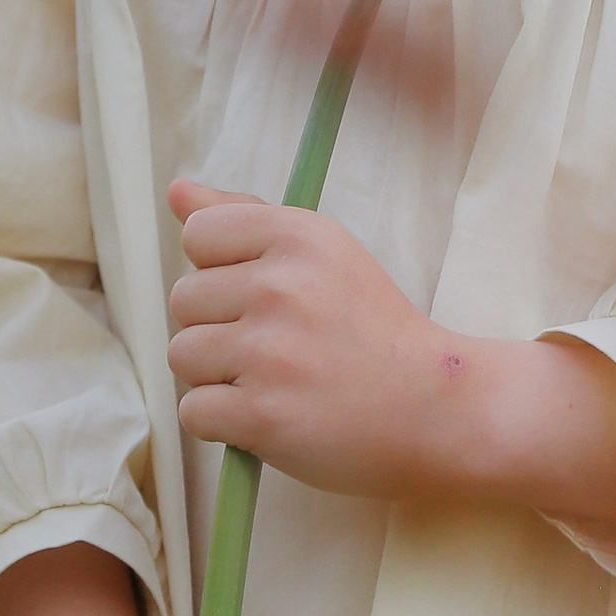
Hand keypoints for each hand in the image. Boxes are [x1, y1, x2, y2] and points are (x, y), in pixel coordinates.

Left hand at [164, 177, 615, 556]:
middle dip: (219, 327)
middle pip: (183, 299)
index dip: (222, 270)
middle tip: (280, 347)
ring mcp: (268, 352)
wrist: (439, 408)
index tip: (267, 295)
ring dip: (217, 377)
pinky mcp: (261, 415)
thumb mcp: (324, 255)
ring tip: (275, 382)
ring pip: (182, 355)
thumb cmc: (376, 330)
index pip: (199, 234)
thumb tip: (176, 192)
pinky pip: (193, 412)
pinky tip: (271, 417)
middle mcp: (279, 286)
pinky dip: (224, 423)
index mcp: (298, 235)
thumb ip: (246, 219)